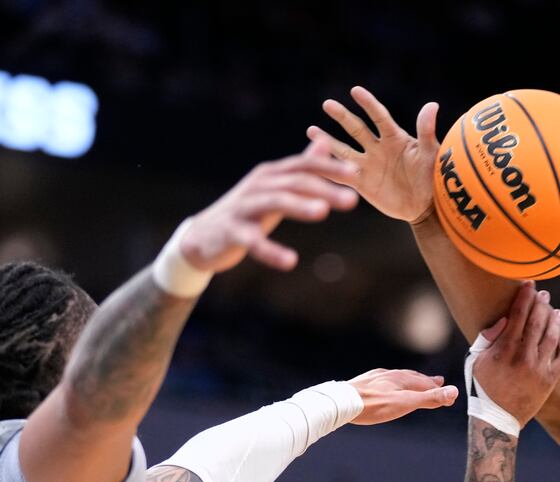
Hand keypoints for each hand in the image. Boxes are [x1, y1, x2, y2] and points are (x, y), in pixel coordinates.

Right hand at [179, 146, 359, 273]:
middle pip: (295, 182)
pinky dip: (271, 250)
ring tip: (323, 212)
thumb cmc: (246, 211)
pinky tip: (290, 261)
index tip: (357, 174)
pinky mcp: (232, 231)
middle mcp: (259, 184)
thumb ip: (300, 168)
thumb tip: (325, 143)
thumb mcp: (274, 187)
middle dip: (325, 189)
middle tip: (353, 199)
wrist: (202, 237)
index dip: (330, 168)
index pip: (304, 166)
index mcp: (271, 174)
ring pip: (275, 202)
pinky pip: (253, 241)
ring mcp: (244, 206)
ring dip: (300, 206)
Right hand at [307, 86, 438, 223]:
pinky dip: (327, 169)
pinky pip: (341, 175)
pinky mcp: (362, 183)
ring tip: (311, 131)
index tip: (355, 91)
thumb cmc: (433, 177)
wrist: (426, 206)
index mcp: (395, 138)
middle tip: (327, 104)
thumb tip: (432, 105)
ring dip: (328, 141)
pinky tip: (312, 163)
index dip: (368, 104)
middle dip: (341, 116)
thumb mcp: (430, 154)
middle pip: (356, 128)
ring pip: (344, 150)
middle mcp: (378, 148)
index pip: (379, 116)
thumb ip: (426, 131)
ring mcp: (368, 165)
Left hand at [347, 368, 458, 425]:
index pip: (426, 383)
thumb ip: (430, 398)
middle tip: (437, 383)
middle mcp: (389, 374)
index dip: (439, 390)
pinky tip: (385, 388)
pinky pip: (382, 382)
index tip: (449, 395)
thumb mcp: (406, 403)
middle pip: (412, 377)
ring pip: (396, 378)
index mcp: (401, 378)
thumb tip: (454, 391)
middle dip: (426, 382)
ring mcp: (374, 378)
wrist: (341, 403)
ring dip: (408, 382)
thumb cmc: (374, 405)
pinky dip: (391, 385)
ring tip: (413, 384)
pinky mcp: (362, 384)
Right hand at [472, 283, 559, 425]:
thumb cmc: (482, 388)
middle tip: (544, 295)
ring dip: (555, 320)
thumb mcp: (476, 362)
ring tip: (556, 311)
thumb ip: (487, 339)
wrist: (496, 419)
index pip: (518, 314)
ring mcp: (539, 368)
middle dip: (541, 304)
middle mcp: (524, 356)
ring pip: (552, 336)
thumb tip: (503, 319)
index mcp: (505, 349)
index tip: (529, 284)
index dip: (525, 297)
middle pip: (537, 321)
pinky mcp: (549, 380)